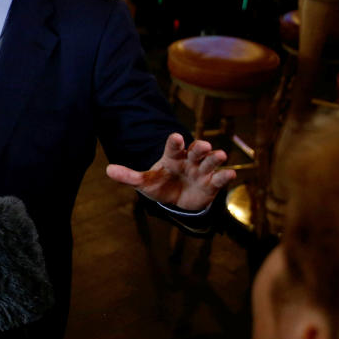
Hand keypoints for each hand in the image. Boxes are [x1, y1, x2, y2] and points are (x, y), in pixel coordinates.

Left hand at [106, 133, 233, 211]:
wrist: (177, 201)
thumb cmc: (161, 185)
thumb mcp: (145, 183)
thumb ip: (129, 176)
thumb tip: (108, 170)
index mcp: (173, 157)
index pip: (174, 147)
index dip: (175, 142)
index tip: (175, 136)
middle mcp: (190, 160)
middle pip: (196, 150)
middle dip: (200, 147)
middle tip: (202, 146)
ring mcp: (202, 171)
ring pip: (210, 161)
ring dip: (215, 158)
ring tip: (220, 155)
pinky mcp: (212, 184)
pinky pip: (220, 178)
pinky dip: (225, 175)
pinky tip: (230, 173)